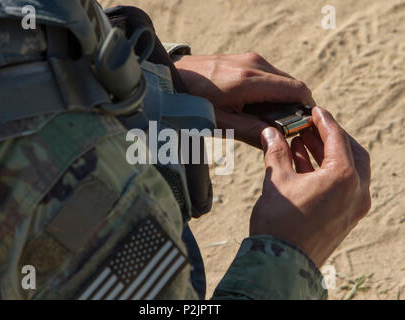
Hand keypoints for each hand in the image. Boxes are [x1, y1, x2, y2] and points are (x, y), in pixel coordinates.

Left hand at [174, 53, 314, 147]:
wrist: (172, 78)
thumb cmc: (193, 102)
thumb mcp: (221, 123)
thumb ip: (251, 131)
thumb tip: (277, 141)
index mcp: (250, 81)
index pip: (296, 90)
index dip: (306, 109)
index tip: (303, 126)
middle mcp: (254, 64)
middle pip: (292, 85)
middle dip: (293, 107)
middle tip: (284, 128)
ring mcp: (250, 58)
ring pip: (281, 80)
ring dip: (281, 99)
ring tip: (266, 119)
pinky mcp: (244, 58)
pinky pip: (269, 75)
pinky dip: (270, 91)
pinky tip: (256, 106)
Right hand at [249, 107, 370, 266]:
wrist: (281, 262)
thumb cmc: (280, 222)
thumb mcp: (277, 180)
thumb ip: (276, 152)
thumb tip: (270, 133)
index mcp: (344, 178)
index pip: (337, 139)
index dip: (324, 121)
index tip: (315, 111)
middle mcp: (356, 192)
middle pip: (351, 153)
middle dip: (330, 138)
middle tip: (310, 127)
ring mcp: (353, 207)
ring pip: (348, 171)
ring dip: (326, 155)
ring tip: (302, 143)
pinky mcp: (345, 218)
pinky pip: (341, 187)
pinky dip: (326, 173)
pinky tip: (304, 165)